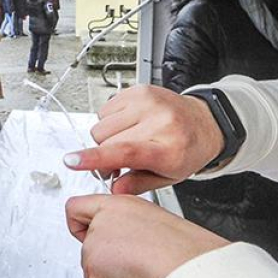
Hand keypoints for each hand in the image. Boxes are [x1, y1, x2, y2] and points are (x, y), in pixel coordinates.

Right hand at [62, 85, 224, 194]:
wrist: (204, 123)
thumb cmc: (186, 151)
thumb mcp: (168, 178)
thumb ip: (137, 185)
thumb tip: (113, 187)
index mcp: (168, 149)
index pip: (126, 152)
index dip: (95, 158)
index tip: (73, 162)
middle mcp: (159, 121)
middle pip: (105, 140)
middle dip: (103, 155)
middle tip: (117, 163)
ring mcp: (149, 102)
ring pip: (101, 125)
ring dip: (106, 138)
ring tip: (126, 141)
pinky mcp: (139, 90)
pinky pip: (105, 110)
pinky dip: (111, 122)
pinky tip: (128, 126)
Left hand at [66, 194, 228, 277]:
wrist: (183, 268)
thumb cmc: (181, 252)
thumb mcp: (153, 230)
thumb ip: (128, 232)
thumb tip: (121, 250)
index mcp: (121, 204)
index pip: (78, 207)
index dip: (80, 226)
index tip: (89, 237)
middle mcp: (105, 218)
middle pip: (85, 245)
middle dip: (104, 263)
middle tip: (127, 268)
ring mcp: (95, 240)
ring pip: (90, 268)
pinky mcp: (92, 264)